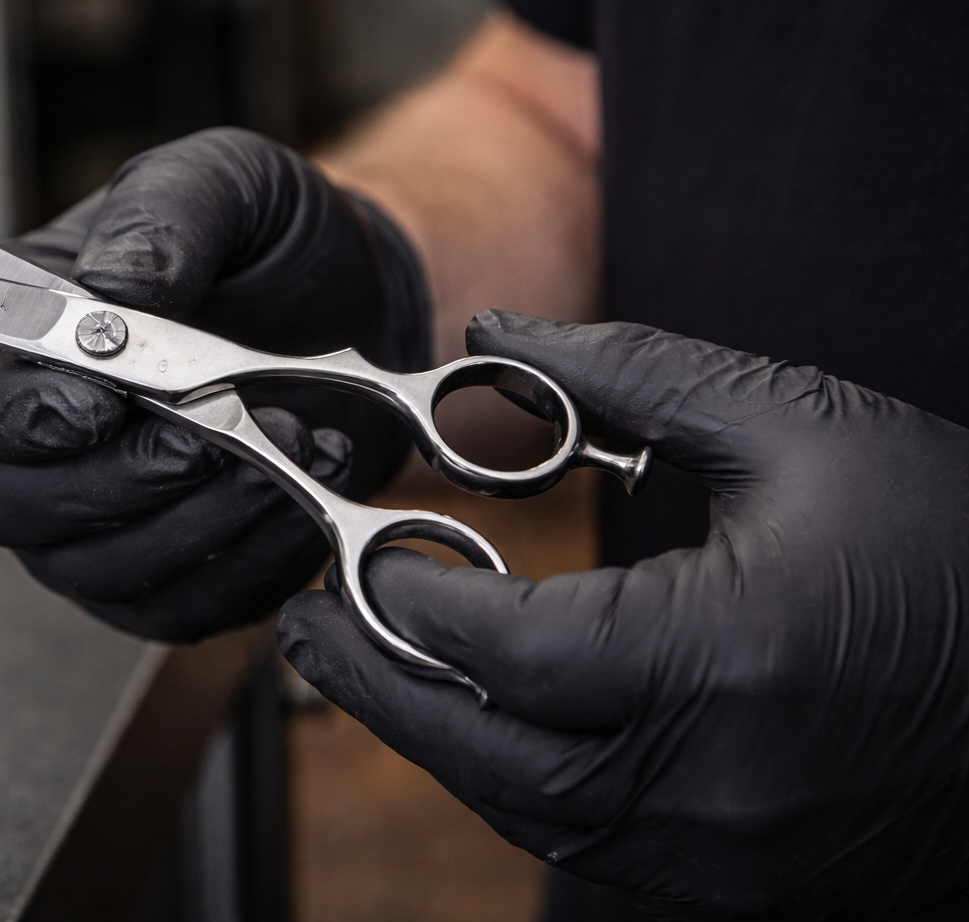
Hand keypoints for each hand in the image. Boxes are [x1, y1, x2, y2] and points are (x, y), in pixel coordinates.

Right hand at [0, 128, 430, 639]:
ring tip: (289, 443)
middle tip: (208, 432)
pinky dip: (249, 559)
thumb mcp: (227, 183)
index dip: (4, 417)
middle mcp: (27, 445)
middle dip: (114, 478)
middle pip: (1, 506)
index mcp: (6, 337)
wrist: (359, 303)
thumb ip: (162, 219)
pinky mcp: (164, 577)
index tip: (95, 406)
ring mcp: (90, 522)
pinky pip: (179, 608)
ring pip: (93, 567)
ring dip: (195, 516)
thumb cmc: (269, 240)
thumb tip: (115, 292)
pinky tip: (304, 491)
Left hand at [279, 311, 968, 918]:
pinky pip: (594, 846)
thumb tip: (495, 337)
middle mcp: (712, 782)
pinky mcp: (745, 884)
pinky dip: (519, 784)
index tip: (362, 553)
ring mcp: (729, 856)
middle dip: (375, 687)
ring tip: (368, 671)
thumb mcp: (798, 425)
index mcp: (723, 660)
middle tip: (301, 633)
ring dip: (435, 740)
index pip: (502, 646)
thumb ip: (629, 374)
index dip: (411, 598)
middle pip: (484, 751)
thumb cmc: (956, 543)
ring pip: (528, 811)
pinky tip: (484, 725)